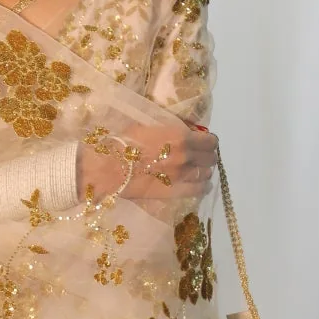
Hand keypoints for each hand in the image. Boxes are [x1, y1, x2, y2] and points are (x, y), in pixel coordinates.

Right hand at [79, 121, 217, 202]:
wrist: (108, 168)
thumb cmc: (124, 143)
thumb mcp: (149, 126)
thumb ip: (170, 130)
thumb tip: (183, 131)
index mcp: (181, 137)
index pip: (210, 141)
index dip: (209, 141)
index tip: (205, 141)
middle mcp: (186, 157)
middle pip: (211, 158)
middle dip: (208, 155)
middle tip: (200, 155)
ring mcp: (182, 177)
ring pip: (207, 174)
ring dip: (205, 170)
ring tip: (198, 170)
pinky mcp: (175, 192)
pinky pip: (199, 190)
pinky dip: (204, 186)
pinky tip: (202, 184)